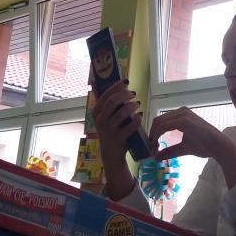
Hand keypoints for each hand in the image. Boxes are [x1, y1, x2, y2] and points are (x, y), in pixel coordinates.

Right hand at [91, 80, 142, 200]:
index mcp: (96, 113)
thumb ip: (103, 100)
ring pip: (122, 113)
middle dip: (125, 95)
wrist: (111, 154)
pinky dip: (137, 119)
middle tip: (133, 93)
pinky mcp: (118, 139)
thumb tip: (95, 81)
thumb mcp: (103, 116)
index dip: (116, 87)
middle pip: (112, 102)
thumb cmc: (109, 130)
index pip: (105, 95)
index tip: (126, 82)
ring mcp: (109, 130)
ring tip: (137, 104)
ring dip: (132, 106)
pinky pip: (130, 126)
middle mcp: (100, 121)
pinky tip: (140, 115)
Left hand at [149, 107, 228, 160]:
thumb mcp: (183, 148)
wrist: (219, 146)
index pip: (161, 121)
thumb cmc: (205, 146)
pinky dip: (158, 135)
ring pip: (159, 122)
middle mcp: (181, 111)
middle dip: (151, 134)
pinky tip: (157, 144)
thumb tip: (156, 157)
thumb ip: (170, 150)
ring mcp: (183, 114)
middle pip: (158, 120)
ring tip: (153, 148)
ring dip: (153, 136)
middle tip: (151, 148)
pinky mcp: (184, 120)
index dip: (153, 133)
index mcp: (181, 115)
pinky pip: (165, 126)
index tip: (151, 146)